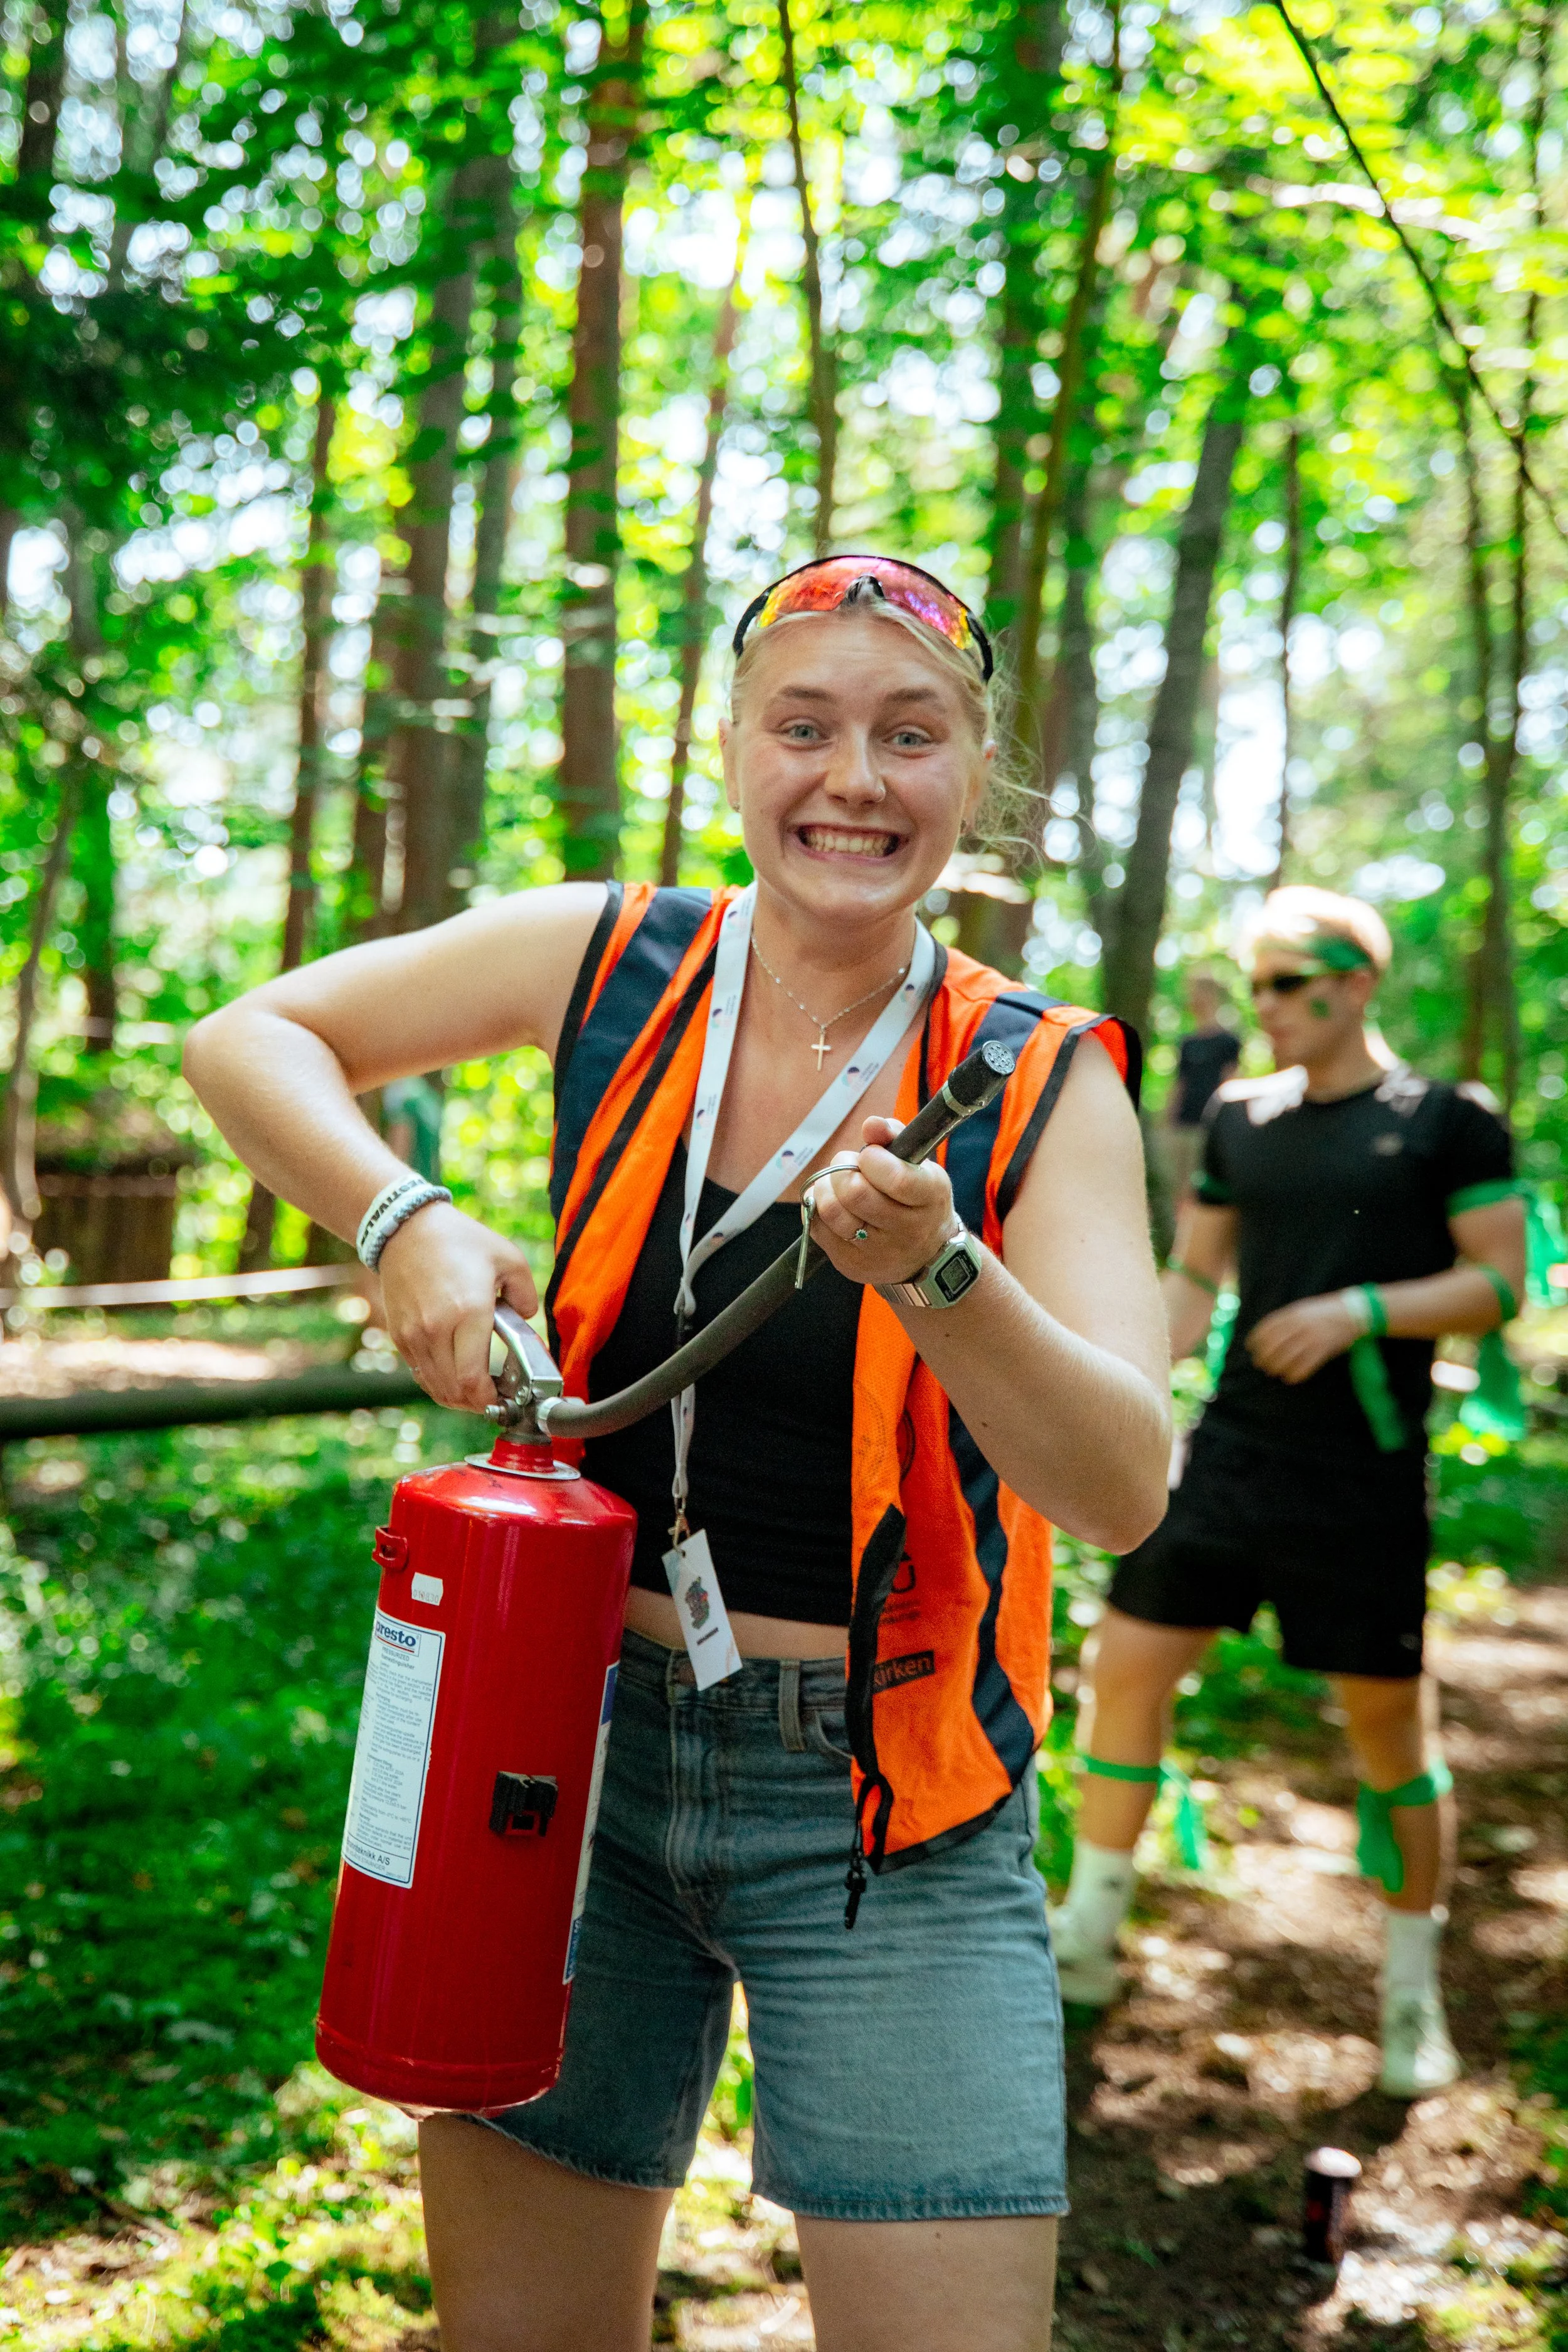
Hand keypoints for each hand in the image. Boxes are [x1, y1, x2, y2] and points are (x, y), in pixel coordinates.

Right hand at [377, 1200, 538, 1411]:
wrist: (406, 1229)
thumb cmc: (460, 1241)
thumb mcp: (509, 1258)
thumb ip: (528, 1295)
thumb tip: (528, 1321)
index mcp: (469, 1311)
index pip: (473, 1378)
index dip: (490, 1400)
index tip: (505, 1402)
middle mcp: (437, 1329)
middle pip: (455, 1390)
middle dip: (478, 1404)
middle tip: (496, 1400)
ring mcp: (414, 1335)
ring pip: (436, 1387)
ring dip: (458, 1397)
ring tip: (477, 1393)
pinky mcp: (400, 1335)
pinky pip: (420, 1373)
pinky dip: (438, 1383)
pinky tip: (455, 1377)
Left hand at [805, 1116, 960, 1290]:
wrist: (925, 1255)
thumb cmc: (919, 1199)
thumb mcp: (919, 1164)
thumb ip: (894, 1137)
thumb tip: (871, 1124)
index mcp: (929, 1199)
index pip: (897, 1180)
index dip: (873, 1160)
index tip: (869, 1154)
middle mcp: (907, 1232)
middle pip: (856, 1194)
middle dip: (843, 1169)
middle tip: (850, 1165)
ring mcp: (877, 1253)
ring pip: (831, 1211)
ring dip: (826, 1188)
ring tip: (837, 1183)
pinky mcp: (851, 1264)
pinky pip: (817, 1227)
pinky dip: (817, 1207)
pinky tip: (833, 1202)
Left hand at [1245, 1292, 1359, 1384]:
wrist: (1353, 1313)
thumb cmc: (1324, 1312)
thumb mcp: (1302, 1308)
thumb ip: (1285, 1319)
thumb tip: (1265, 1335)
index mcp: (1293, 1314)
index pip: (1266, 1328)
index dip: (1255, 1340)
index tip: (1250, 1348)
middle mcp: (1300, 1326)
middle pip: (1272, 1346)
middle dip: (1263, 1357)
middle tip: (1259, 1363)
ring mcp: (1311, 1338)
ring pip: (1285, 1358)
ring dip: (1275, 1368)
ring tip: (1273, 1371)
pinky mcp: (1323, 1351)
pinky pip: (1303, 1367)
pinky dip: (1293, 1375)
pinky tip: (1289, 1377)